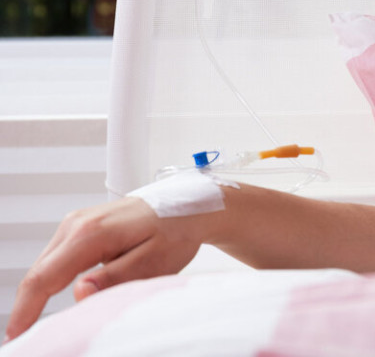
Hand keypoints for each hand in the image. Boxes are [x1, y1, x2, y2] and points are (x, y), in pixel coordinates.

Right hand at [5, 197, 207, 341]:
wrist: (188, 207)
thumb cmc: (175, 231)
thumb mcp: (153, 261)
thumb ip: (115, 278)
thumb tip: (81, 292)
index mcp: (91, 232)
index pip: (43, 277)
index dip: (25, 311)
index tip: (16, 337)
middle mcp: (78, 223)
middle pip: (38, 273)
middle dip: (28, 306)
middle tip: (31, 337)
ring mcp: (77, 222)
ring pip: (45, 266)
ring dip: (40, 293)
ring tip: (40, 323)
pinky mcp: (82, 226)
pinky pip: (57, 258)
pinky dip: (52, 279)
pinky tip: (59, 297)